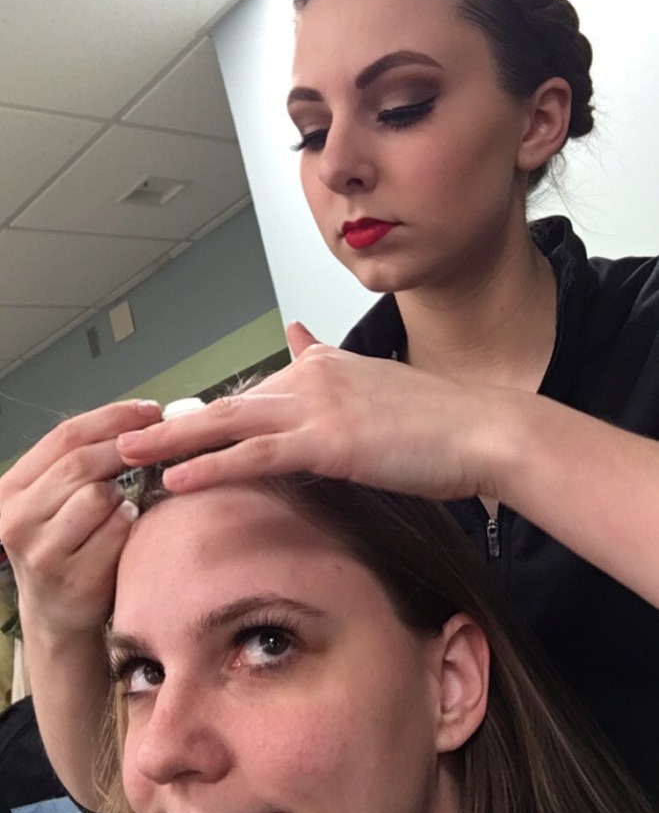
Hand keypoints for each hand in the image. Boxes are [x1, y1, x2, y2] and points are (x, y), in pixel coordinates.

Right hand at [0, 399, 161, 642]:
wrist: (57, 616)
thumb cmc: (66, 546)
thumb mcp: (54, 500)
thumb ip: (80, 462)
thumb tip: (141, 419)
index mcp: (10, 490)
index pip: (63, 437)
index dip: (111, 417)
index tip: (149, 410)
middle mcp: (16, 519)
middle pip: (80, 464)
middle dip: (125, 450)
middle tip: (158, 447)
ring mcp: (41, 551)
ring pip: (99, 496)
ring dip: (123, 497)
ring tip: (120, 509)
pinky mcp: (73, 578)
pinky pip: (117, 531)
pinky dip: (129, 527)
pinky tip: (124, 535)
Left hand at [116, 324, 500, 501]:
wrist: (483, 429)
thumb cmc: (440, 421)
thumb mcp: (378, 382)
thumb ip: (331, 361)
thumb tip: (296, 334)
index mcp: (322, 366)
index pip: (252, 394)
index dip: (207, 418)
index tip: (168, 433)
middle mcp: (311, 376)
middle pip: (226, 404)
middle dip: (170, 423)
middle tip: (123, 437)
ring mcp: (317, 406)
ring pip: (227, 424)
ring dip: (171, 440)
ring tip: (127, 455)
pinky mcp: (328, 440)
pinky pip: (256, 455)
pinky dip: (211, 466)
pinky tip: (176, 478)